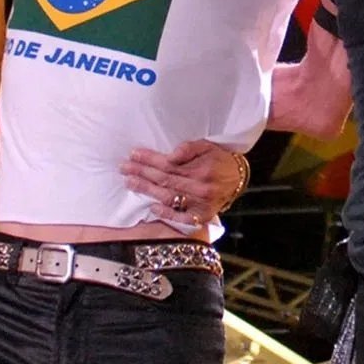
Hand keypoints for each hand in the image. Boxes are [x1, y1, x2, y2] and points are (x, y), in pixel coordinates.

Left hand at [122, 140, 246, 226]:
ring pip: (168, 196)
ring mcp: (200, 203)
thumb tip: (170, 156)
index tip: (133, 154)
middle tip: (124, 168)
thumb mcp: (208, 146)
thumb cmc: (220, 159)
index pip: (168, 164)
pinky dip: (167, 213)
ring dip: (147, 190)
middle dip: (142, 173)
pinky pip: (182, 218)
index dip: (149, 159)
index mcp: (200, 169)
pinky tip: (152, 207)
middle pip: (164, 180)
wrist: (240, 178)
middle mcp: (199, 187)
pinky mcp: (202, 215)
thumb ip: (189, 148)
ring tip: (130, 183)